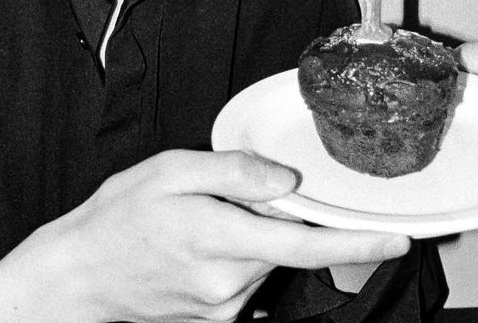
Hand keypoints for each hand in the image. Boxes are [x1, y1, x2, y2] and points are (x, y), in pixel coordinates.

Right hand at [0, 149, 408, 322]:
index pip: (305, 246)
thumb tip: (287, 182)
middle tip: (218, 196)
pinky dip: (233, 254)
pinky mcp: (215, 318)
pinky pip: (244, 278)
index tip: (396, 238)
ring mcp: (224, 307)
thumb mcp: (170, 171)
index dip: (356, 245)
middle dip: (273, 216)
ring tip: (194, 219)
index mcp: (222, 238)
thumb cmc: (119, 216)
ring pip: (263, 260)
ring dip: (249, 234)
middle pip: (283, 245)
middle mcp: (231, 283)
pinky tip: (191, 243)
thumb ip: (234, 172)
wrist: (80, 275)